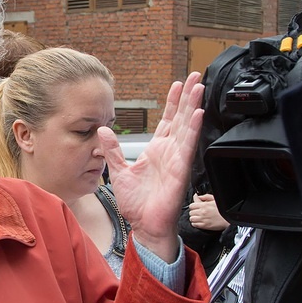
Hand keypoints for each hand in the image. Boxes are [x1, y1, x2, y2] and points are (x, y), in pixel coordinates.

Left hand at [98, 73, 203, 261]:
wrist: (144, 226)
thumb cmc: (136, 204)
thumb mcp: (118, 172)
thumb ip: (112, 150)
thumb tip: (102, 129)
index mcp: (156, 151)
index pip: (167, 120)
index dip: (173, 102)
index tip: (177, 84)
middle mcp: (169, 152)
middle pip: (181, 118)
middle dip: (188, 96)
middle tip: (195, 76)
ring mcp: (177, 159)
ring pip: (187, 127)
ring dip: (193, 106)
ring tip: (198, 87)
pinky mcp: (180, 170)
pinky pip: (188, 146)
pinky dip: (193, 129)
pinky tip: (197, 114)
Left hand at [188, 194, 228, 231]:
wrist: (228, 219)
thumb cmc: (222, 210)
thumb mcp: (215, 200)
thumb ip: (206, 197)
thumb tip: (198, 196)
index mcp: (204, 205)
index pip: (191, 205)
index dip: (193, 206)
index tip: (195, 207)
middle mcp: (202, 212)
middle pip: (191, 212)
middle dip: (193, 212)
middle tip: (197, 212)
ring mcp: (203, 219)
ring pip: (191, 219)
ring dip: (193, 218)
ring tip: (197, 217)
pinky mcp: (204, 226)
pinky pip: (194, 224)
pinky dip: (195, 223)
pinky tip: (198, 222)